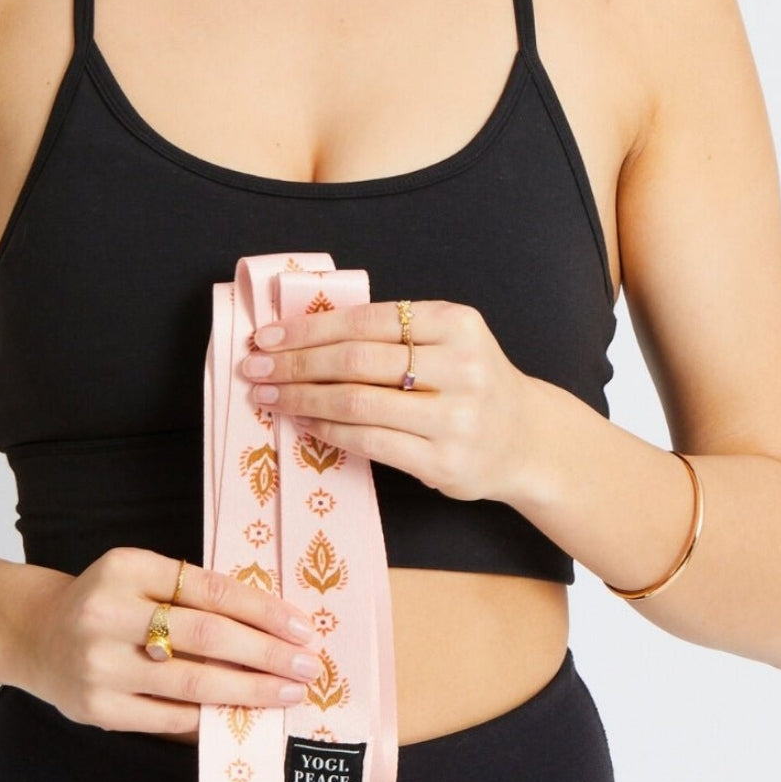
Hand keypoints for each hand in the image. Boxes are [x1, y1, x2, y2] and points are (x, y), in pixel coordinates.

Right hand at [17, 547, 321, 736]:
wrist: (36, 635)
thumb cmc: (108, 604)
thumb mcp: (140, 577)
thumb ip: (193, 594)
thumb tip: (273, 628)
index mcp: (125, 567)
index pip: (210, 589)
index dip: (263, 611)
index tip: (302, 628)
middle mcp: (108, 613)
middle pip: (207, 635)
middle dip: (267, 653)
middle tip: (308, 666)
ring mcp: (100, 664)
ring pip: (193, 681)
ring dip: (250, 690)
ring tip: (288, 693)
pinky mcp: (98, 708)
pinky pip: (170, 718)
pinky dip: (212, 718)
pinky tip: (243, 716)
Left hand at [241, 299, 537, 503]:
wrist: (526, 440)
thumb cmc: (469, 386)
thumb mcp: (447, 343)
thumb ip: (390, 336)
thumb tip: (301, 335)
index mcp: (456, 323)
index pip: (366, 320)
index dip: (309, 329)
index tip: (266, 336)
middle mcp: (461, 366)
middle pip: (356, 359)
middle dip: (295, 363)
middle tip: (254, 368)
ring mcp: (455, 417)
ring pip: (358, 402)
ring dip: (303, 399)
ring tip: (269, 397)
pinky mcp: (444, 460)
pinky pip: (370, 442)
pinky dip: (328, 431)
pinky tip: (304, 424)